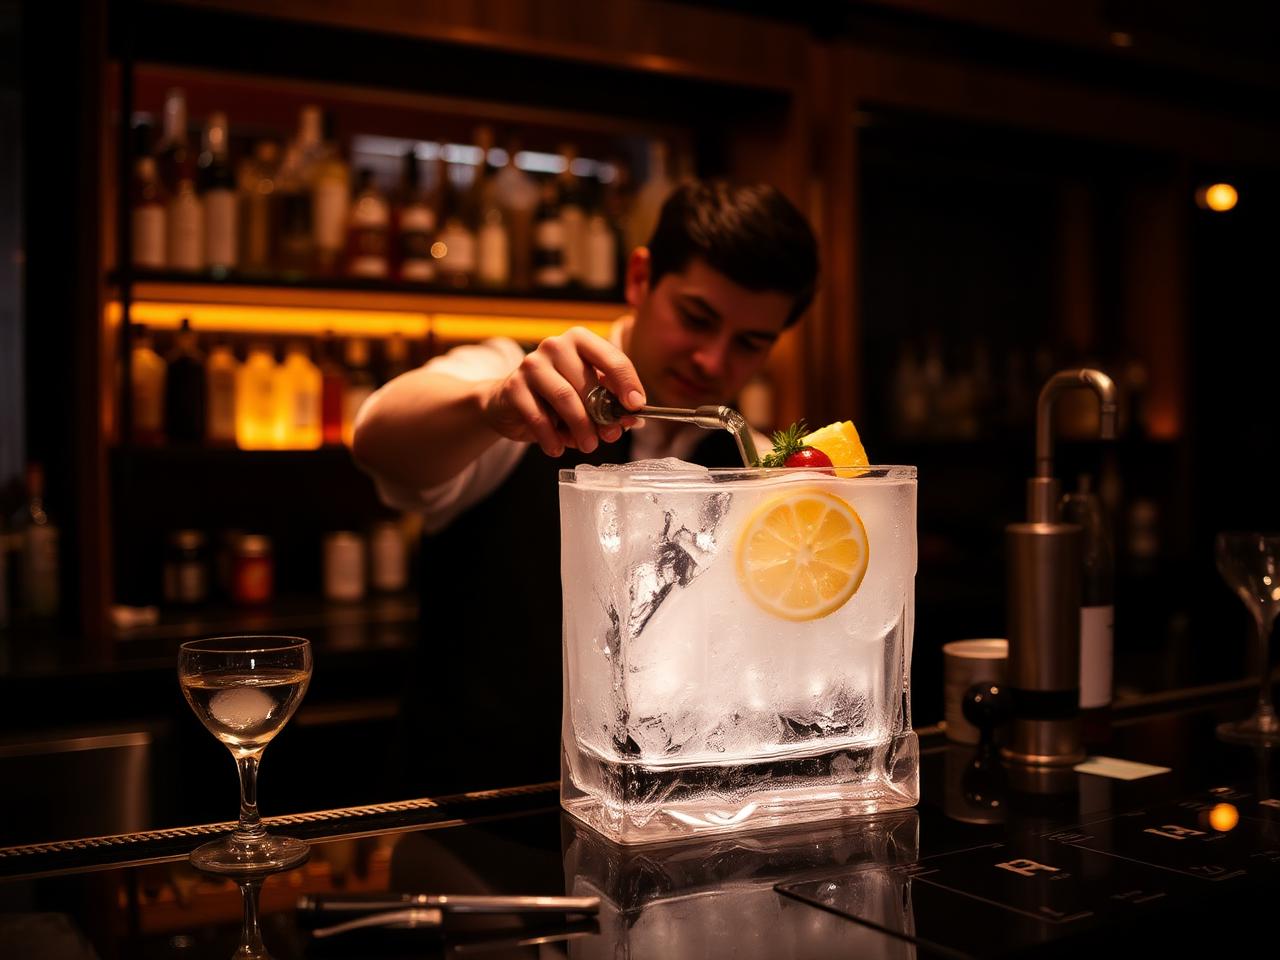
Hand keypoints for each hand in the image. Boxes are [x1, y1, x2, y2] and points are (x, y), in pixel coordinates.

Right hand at [483, 328, 645, 456]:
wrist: (509, 401)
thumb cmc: (556, 396)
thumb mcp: (586, 395)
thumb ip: (608, 404)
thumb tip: (631, 421)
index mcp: (580, 341)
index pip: (612, 358)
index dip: (628, 383)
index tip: (637, 406)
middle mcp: (555, 346)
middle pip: (587, 381)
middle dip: (603, 414)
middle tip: (611, 436)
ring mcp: (532, 364)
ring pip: (565, 398)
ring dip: (581, 427)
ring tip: (589, 446)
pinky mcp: (513, 386)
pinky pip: (538, 416)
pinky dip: (552, 437)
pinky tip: (557, 448)